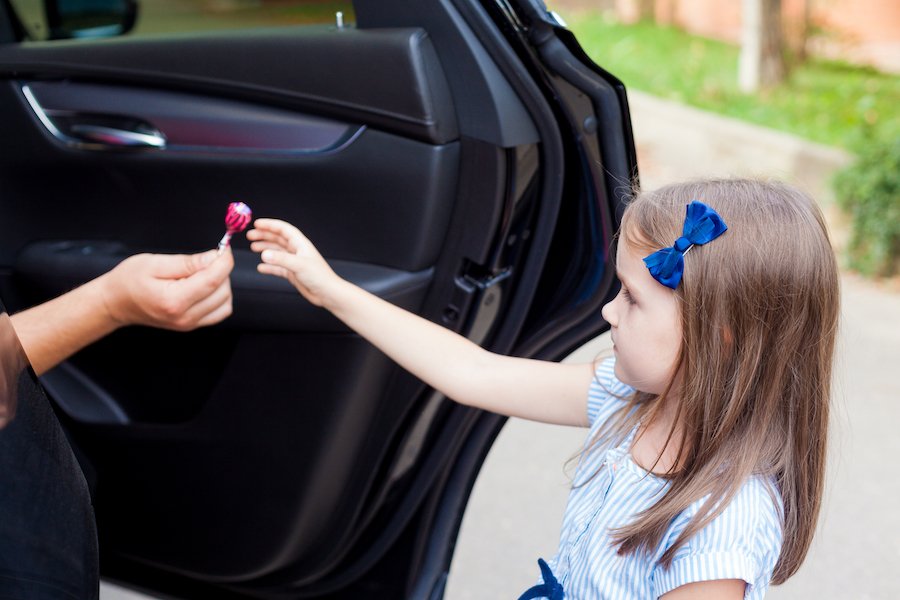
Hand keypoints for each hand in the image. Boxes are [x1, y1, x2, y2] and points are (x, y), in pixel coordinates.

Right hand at [100, 248, 233, 330]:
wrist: (116, 303)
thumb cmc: (129, 280)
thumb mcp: (154, 263)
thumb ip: (187, 262)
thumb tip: (214, 257)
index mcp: (174, 300)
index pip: (213, 280)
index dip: (224, 261)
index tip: (223, 248)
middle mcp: (185, 316)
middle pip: (222, 291)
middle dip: (220, 271)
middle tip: (205, 259)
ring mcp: (189, 324)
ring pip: (225, 301)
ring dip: (221, 283)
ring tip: (199, 274)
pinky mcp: (192, 325)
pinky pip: (220, 311)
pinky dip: (219, 296)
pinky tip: (204, 286)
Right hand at [247, 218, 340, 305]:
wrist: (327, 293)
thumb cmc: (319, 277)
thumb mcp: (299, 265)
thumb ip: (281, 259)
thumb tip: (264, 254)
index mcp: (300, 244)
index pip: (283, 229)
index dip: (270, 225)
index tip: (257, 224)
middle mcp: (297, 251)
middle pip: (278, 238)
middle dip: (264, 235)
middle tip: (250, 236)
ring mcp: (294, 262)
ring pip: (276, 252)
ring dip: (265, 248)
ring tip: (253, 248)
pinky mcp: (293, 273)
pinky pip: (277, 267)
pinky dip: (269, 267)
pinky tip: (261, 268)